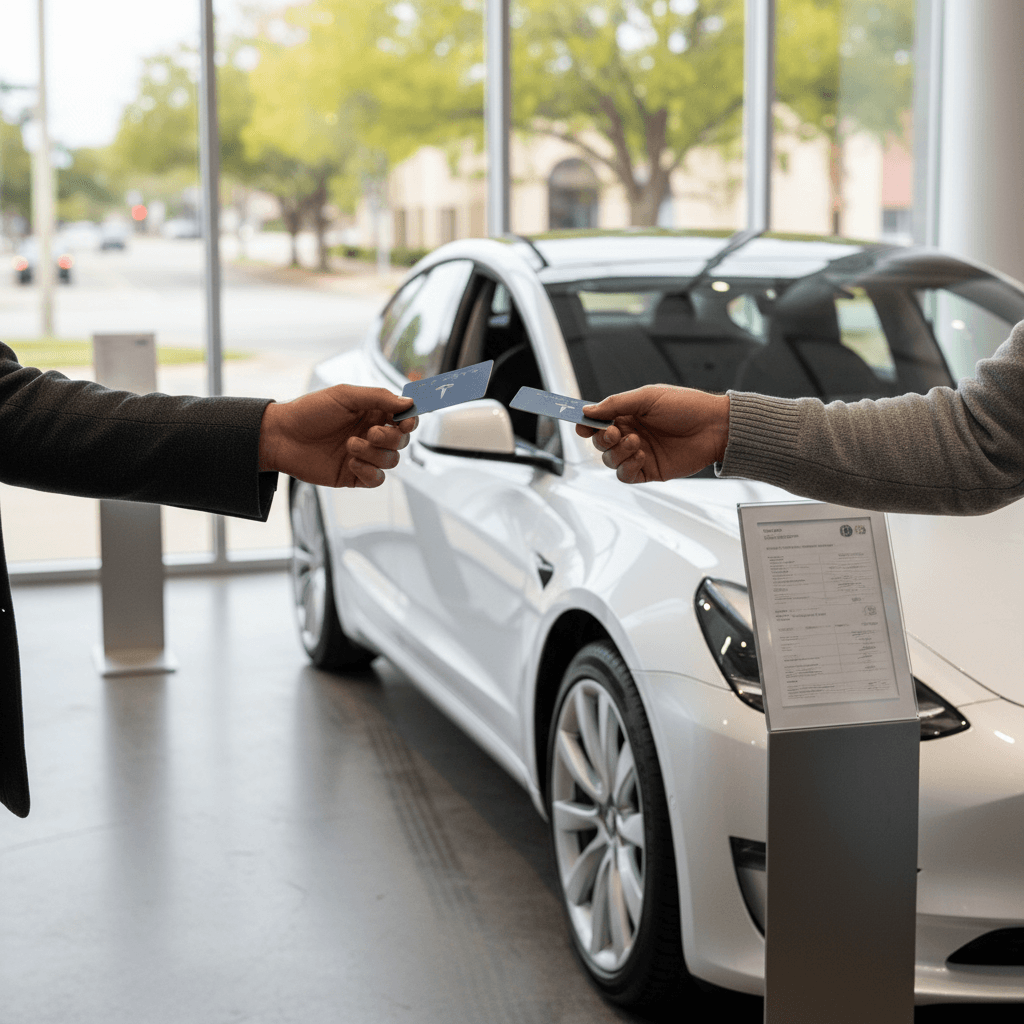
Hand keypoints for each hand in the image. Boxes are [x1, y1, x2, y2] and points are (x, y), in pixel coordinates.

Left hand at [258, 384, 416, 487]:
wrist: (281, 436)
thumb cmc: (309, 411)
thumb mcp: (345, 395)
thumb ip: (379, 397)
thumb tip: (409, 402)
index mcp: (371, 413)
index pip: (403, 418)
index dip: (410, 421)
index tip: (406, 421)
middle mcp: (371, 434)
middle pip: (401, 441)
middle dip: (390, 438)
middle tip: (370, 433)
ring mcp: (363, 456)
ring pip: (391, 461)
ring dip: (375, 454)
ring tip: (350, 445)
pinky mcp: (354, 476)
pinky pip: (377, 479)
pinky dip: (369, 472)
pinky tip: (351, 463)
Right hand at [575, 385, 729, 482]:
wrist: (715, 427)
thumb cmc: (687, 407)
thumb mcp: (648, 397)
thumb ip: (616, 404)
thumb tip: (588, 410)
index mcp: (629, 414)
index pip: (598, 421)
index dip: (586, 423)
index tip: (581, 424)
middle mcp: (631, 434)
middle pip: (600, 443)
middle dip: (602, 438)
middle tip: (615, 432)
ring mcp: (639, 454)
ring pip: (609, 460)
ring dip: (617, 452)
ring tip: (637, 442)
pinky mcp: (649, 471)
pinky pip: (625, 475)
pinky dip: (626, 467)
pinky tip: (641, 456)